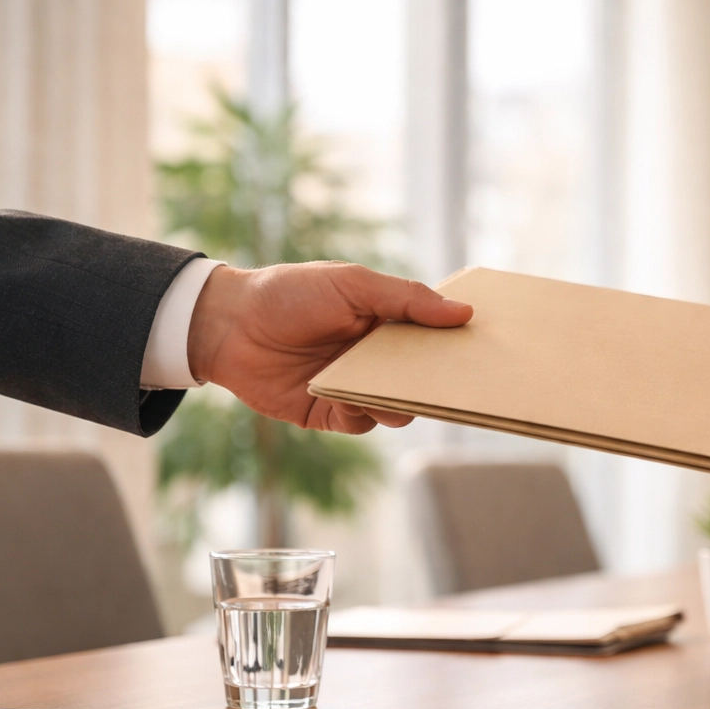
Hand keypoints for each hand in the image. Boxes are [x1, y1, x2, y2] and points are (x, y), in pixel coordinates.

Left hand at [186, 262, 472, 433]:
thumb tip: (463, 312)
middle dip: (439, 381)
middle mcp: (375, 358)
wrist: (227, 325)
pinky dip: (366, 414)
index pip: (434, 337)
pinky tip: (357, 399)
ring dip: (402, 401)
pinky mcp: (330, 413)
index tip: (482, 348)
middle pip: (423, 378)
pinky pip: (363, 423)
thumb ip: (407, 299)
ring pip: (398, 406)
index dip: (456, 344)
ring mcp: (354, 387)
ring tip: (400, 390)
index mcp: (386, 323)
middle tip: (457, 381)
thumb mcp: (352, 284)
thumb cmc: (289, 293)